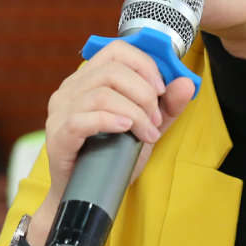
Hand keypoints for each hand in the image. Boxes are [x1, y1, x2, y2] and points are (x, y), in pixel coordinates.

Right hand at [42, 39, 195, 191]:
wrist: (87, 194)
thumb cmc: (111, 157)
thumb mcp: (146, 126)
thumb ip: (166, 106)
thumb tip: (187, 83)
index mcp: (88, 78)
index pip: (116, 51)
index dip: (144, 65)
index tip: (161, 90)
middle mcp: (70, 89)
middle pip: (112, 71)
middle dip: (143, 94)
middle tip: (156, 119)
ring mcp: (61, 111)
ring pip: (101, 95)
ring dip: (134, 113)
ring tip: (147, 133)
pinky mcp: (58, 135)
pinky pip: (83, 119)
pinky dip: (110, 121)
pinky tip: (126, 130)